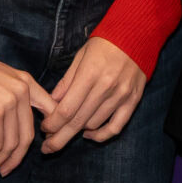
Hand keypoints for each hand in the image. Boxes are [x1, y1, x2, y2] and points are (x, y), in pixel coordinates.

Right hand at [0, 53, 55, 175]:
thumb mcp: (1, 75)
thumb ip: (13, 92)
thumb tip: (15, 119)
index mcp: (27, 82)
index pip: (49, 110)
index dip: (46, 133)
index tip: (33, 147)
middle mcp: (23, 92)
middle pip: (28, 135)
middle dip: (17, 157)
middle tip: (5, 170)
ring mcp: (10, 103)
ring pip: (12, 144)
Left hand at [41, 36, 146, 153]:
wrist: (137, 34)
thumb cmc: (104, 44)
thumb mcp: (80, 57)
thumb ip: (66, 82)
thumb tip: (51, 104)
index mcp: (90, 74)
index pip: (67, 109)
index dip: (52, 124)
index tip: (44, 129)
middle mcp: (106, 87)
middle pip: (78, 121)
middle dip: (59, 137)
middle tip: (47, 147)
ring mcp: (121, 96)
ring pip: (94, 125)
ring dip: (77, 131)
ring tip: (67, 130)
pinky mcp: (133, 101)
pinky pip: (116, 127)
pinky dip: (101, 136)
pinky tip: (89, 135)